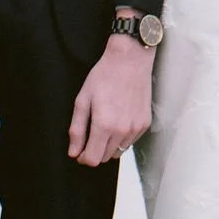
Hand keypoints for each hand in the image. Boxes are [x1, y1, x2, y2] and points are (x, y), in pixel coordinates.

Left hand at [67, 34, 153, 166]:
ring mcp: (136, 128)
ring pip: (118, 151)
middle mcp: (122, 130)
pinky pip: (130, 141)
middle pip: (105, 158)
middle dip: (95, 150)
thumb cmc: (104, 75)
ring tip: (105, 124)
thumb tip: (73, 152)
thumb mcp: (83, 99)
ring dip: (109, 145)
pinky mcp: (145, 123)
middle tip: (90, 133)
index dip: (83, 158)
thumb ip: (76, 129)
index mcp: (104, 125)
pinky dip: (122, 137)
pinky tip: (118, 119)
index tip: (79, 150)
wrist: (130, 59)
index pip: (93, 159)